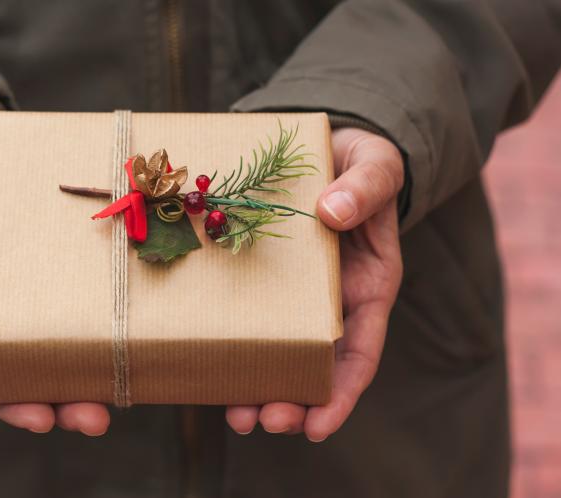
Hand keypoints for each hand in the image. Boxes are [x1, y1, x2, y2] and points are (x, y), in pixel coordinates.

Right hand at [0, 110, 109, 435]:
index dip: (15, 400)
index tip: (43, 420)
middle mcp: (16, 296)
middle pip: (46, 360)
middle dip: (71, 395)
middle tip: (98, 417)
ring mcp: (49, 269)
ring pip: (81, 323)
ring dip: (104, 356)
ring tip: (132, 378)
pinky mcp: (73, 238)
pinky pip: (98, 270)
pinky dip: (119, 294)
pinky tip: (143, 310)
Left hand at [225, 127, 403, 440]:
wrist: (330, 147)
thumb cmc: (361, 164)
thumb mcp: (375, 167)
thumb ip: (366, 187)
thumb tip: (334, 211)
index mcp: (368, 285)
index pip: (361, 351)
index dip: (342, 393)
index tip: (319, 427)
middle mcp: (333, 300)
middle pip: (317, 366)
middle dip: (294, 401)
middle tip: (263, 421)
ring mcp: (297, 294)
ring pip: (280, 352)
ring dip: (260, 387)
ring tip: (236, 415)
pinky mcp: (266, 279)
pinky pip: (249, 315)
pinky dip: (236, 344)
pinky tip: (211, 363)